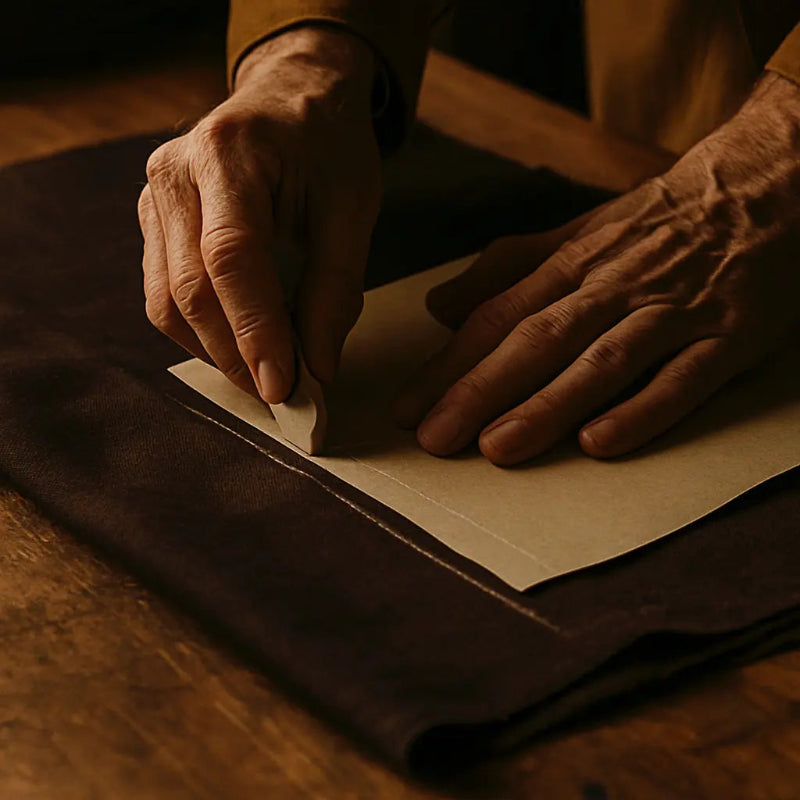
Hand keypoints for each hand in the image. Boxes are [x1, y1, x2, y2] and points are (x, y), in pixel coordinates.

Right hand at [138, 27, 380, 401]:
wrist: (292, 98)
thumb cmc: (328, 147)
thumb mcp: (352, 208)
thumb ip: (335, 289)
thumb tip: (318, 368)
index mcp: (229, 153)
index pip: (231, 258)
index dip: (255, 331)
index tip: (283, 387)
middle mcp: (175, 173)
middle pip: (190, 289)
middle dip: (235, 354)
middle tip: (282, 395)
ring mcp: (154, 198)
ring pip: (166, 301)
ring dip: (215, 351)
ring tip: (265, 375)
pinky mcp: (154, 222)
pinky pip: (164, 294)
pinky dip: (202, 332)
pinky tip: (240, 344)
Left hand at [396, 72, 799, 464]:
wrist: (769, 180)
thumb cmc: (661, 218)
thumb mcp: (579, 232)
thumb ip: (507, 270)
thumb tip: (441, 306)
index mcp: (575, 263)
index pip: (499, 317)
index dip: (449, 364)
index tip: (409, 407)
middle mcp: (616, 286)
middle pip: (538, 341)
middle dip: (480, 391)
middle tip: (434, 438)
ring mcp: (674, 311)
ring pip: (602, 361)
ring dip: (548, 406)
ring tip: (498, 448)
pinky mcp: (730, 335)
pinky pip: (685, 379)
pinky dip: (643, 411)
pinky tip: (601, 444)